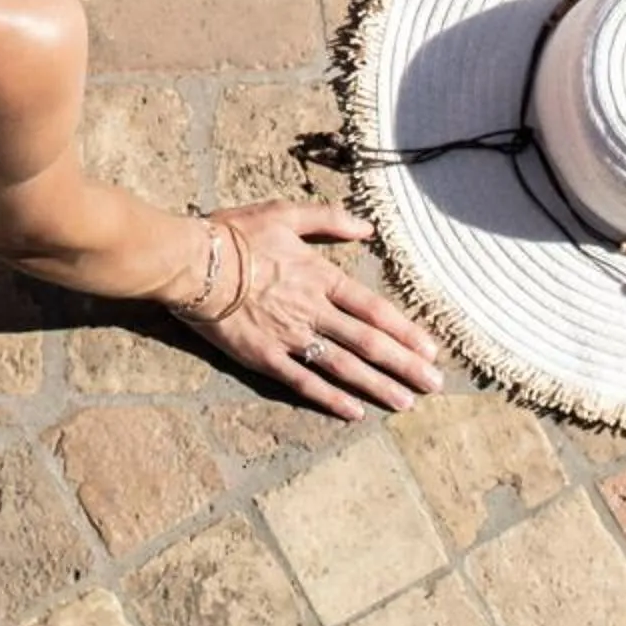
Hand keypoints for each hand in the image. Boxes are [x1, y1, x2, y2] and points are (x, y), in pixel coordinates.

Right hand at [194, 201, 442, 418]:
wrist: (191, 263)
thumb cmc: (234, 234)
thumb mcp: (282, 214)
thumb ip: (327, 219)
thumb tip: (367, 227)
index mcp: (318, 277)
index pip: (372, 308)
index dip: (404, 330)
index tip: (430, 349)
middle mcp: (311, 311)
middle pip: (367, 342)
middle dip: (403, 365)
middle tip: (433, 385)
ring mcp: (288, 337)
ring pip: (342, 366)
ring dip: (377, 386)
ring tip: (405, 403)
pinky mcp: (263, 357)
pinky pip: (302, 382)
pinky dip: (329, 398)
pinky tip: (353, 412)